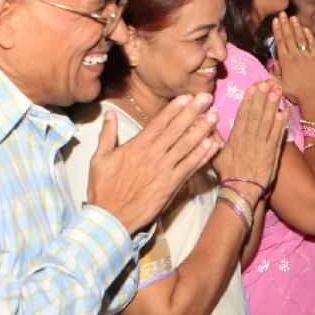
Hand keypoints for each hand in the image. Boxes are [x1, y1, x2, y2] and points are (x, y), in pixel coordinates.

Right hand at [88, 93, 219, 233]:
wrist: (111, 217)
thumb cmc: (103, 189)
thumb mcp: (99, 158)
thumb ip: (107, 134)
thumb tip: (110, 114)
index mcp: (137, 146)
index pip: (159, 122)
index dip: (174, 109)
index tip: (186, 97)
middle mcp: (153, 155)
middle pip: (176, 129)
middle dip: (192, 112)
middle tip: (206, 97)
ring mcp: (164, 170)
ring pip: (186, 146)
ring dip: (202, 130)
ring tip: (215, 116)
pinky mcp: (171, 185)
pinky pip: (189, 167)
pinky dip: (201, 156)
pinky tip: (212, 145)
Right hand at [212, 80, 287, 201]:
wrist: (241, 191)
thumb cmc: (228, 174)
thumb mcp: (215, 155)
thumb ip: (214, 137)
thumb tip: (207, 122)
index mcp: (236, 137)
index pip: (243, 114)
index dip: (250, 99)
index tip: (254, 86)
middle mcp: (249, 139)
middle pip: (256, 114)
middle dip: (262, 97)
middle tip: (268, 82)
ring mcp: (261, 146)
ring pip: (267, 122)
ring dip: (272, 106)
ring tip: (277, 92)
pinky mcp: (272, 154)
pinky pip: (277, 136)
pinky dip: (280, 124)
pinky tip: (284, 112)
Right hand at [272, 13, 314, 111]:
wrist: (312, 98)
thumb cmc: (295, 94)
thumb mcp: (280, 85)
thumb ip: (275, 72)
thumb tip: (273, 62)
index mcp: (285, 62)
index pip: (280, 42)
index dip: (277, 30)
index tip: (275, 21)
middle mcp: (295, 56)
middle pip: (289, 37)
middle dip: (285, 24)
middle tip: (282, 14)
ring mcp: (307, 56)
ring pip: (300, 38)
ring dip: (296, 27)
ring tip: (293, 17)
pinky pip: (312, 44)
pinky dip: (309, 36)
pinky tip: (305, 29)